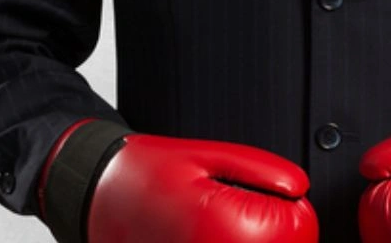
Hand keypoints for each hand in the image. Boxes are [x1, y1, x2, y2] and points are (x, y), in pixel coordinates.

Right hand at [80, 131, 316, 241]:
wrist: (90, 195)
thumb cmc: (143, 173)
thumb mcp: (202, 156)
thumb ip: (259, 170)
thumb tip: (299, 189)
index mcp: (234, 231)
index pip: (301, 226)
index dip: (282, 202)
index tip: (246, 190)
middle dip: (269, 230)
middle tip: (223, 206)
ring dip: (249, 240)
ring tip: (211, 227)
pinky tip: (201, 236)